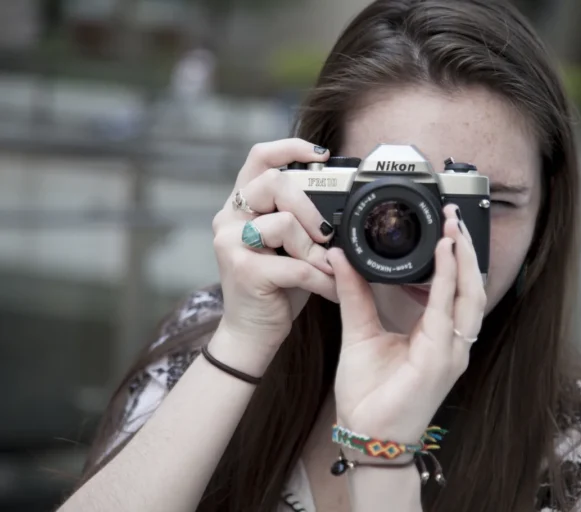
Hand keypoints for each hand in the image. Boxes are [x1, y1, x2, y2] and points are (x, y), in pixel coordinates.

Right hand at [209, 138, 337, 372]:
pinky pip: (295, 266)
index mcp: (242, 205)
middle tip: (327, 234)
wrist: (253, 332)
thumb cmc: (276, 286)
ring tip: (326, 268)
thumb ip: (304, 219)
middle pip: (274, 182)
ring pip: (284, 223)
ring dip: (315, 249)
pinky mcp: (243, 270)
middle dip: (310, 208)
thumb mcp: (291, 245)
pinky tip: (331, 290)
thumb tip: (344, 202)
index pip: (260, 157)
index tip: (323, 154)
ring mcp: (230, 242)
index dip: (290, 147)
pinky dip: (321, 279)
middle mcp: (229, 217)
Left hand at [330, 205, 485, 442]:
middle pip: (471, 288)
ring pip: (470, 296)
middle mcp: (452, 344)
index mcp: (437, 338)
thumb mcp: (359, 332)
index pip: (455, 290)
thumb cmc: (369, 395)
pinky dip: (449, 281)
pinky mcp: (442, 360)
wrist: (365, 436)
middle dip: (466, 251)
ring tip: (454, 228)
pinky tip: (445, 255)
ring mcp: (452, 353)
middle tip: (454, 217)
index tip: (447, 227)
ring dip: (465, 260)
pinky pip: (449, 312)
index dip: (455, 258)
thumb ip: (355, 294)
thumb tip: (341, 258)